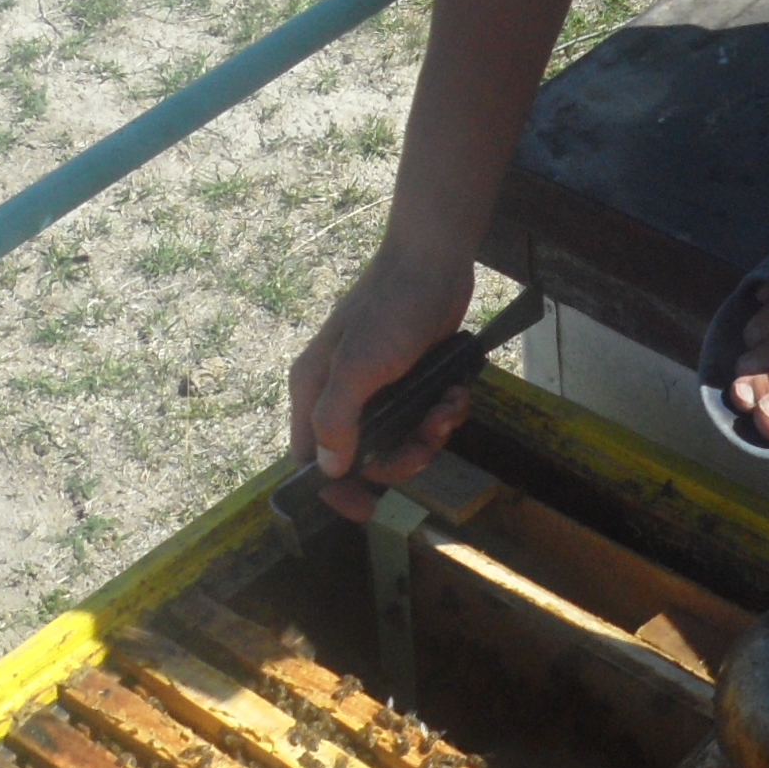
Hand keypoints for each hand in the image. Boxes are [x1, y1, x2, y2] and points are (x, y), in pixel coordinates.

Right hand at [288, 248, 479, 523]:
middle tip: (429, 438)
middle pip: (365, 457)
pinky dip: (444, 411)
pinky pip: (424, 415)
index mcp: (313, 391)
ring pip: (400, 439)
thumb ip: (337, 418)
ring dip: (431, 432)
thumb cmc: (392, 307)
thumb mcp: (360, 365)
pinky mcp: (409, 378)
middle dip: (403, 455)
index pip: (311, 460)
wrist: (434, 260)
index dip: (336, 489)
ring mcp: (376, 387)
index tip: (367, 507)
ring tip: (449, 406)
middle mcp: (340, 393)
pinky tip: (457, 392)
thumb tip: (330, 468)